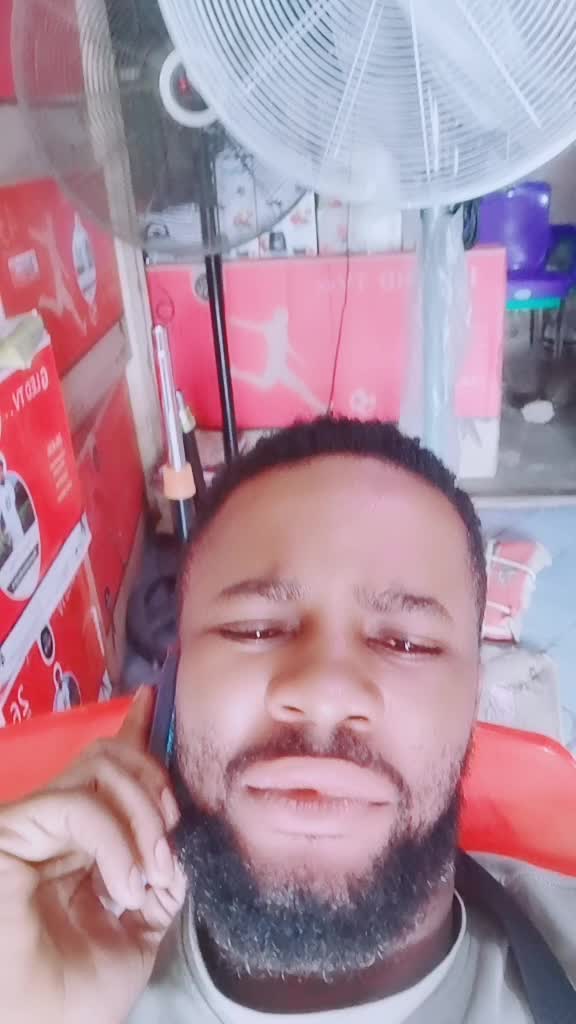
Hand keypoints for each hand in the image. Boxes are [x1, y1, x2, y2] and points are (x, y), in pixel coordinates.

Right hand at [0, 687, 185, 1023]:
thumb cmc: (75, 999)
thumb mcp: (139, 933)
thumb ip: (159, 881)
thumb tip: (177, 845)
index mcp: (82, 844)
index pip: (106, 771)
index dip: (132, 731)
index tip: (151, 700)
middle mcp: (55, 826)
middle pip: (110, 756)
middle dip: (155, 782)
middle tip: (168, 838)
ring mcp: (32, 826)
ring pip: (101, 768)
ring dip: (143, 813)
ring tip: (150, 870)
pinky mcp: (13, 831)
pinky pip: (79, 803)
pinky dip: (116, 837)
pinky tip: (126, 882)